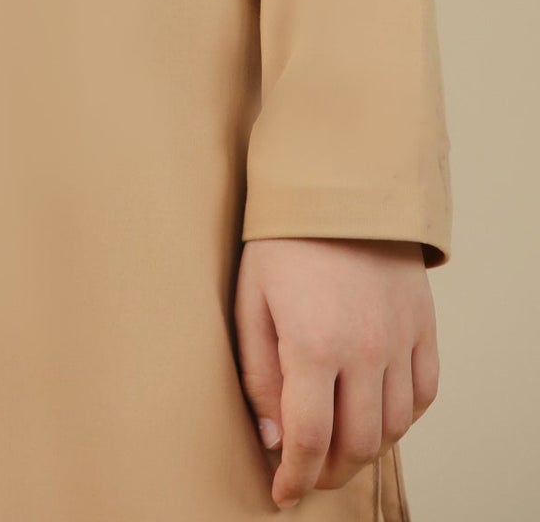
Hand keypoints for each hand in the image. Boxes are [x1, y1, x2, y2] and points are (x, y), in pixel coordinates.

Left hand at [234, 237, 439, 510]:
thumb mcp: (250, 300)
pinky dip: (402, 418)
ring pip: (393, 427)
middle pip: (356, 445)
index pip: (309, 440)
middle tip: (307, 475)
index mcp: (314, 344)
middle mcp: (365, 350)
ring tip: (337, 450)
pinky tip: (377, 416)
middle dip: (328, 472)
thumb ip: (259, 374)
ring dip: (364, 450)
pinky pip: (424, 394)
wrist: (339, 183)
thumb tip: (271, 439)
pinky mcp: (424, 326)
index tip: (282, 492)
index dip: (294, 477)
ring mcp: (401, 339)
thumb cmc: (283, 239)